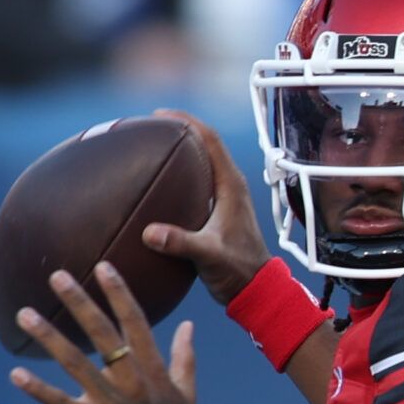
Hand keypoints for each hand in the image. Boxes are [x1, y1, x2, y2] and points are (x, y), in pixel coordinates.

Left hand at [9, 263, 197, 403]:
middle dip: (79, 302)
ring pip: (75, 362)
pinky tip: (16, 374)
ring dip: (49, 337)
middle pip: (101, 333)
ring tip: (25, 314)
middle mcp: (129, 379)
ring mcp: (110, 401)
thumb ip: (184, 357)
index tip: (103, 266)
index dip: (118, 293)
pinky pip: (60, 403)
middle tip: (57, 275)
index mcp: (152, 369)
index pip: (135, 322)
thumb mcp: (186, 392)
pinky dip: (38, 389)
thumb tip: (188, 325)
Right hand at [144, 109, 273, 306]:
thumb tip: (150, 233)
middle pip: (204, 144)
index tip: (158, 114)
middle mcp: (230, 186)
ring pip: (201, 163)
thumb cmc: (239, 271)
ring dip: (180, 151)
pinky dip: (179, 175)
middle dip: (178, 130)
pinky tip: (158, 185)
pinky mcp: (219, 211)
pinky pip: (197, 182)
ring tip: (150, 147)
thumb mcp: (209, 256)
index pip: (209, 139)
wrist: (256, 289)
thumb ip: (182, 243)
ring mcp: (225, 198)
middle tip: (147, 126)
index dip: (185, 121)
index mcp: (231, 185)